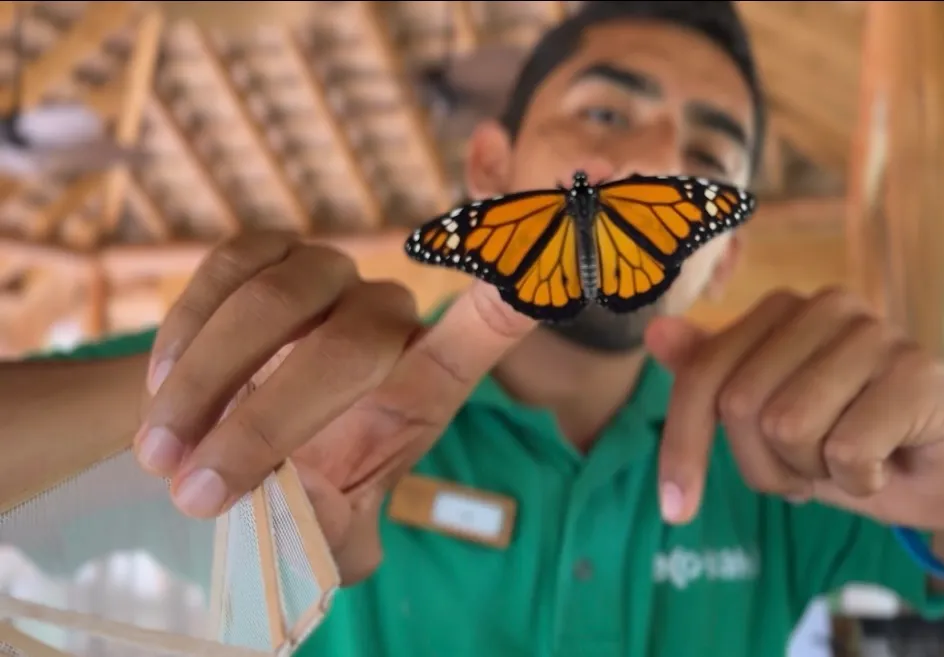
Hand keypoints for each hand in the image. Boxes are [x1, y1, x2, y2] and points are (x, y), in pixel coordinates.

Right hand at [136, 232, 534, 583]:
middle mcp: (385, 318)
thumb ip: (339, 536)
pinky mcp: (266, 251)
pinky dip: (186, 331)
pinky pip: (229, 265)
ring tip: (162, 457)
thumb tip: (324, 519)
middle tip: (200, 492)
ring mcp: (327, 276)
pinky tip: (161, 390)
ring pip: (279, 299)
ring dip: (209, 384)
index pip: (489, 326)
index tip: (538, 269)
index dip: (512, 293)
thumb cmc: (299, 490)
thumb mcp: (331, 535)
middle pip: (354, 343)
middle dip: (269, 421)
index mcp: (425, 382)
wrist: (228, 449)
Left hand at [646, 287, 943, 531]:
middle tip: (810, 469)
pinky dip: (858, 481)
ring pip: (788, 426)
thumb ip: (712, 376)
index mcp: (784, 310)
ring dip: (812, 473)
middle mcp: (828, 306)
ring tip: (850, 462)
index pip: (703, 376)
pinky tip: (887, 464)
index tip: (676, 508)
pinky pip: (845, 451)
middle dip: (766, 466)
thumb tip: (656, 332)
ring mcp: (877, 334)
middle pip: (741, 405)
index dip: (682, 447)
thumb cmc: (849, 443)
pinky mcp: (919, 373)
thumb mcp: (768, 422)